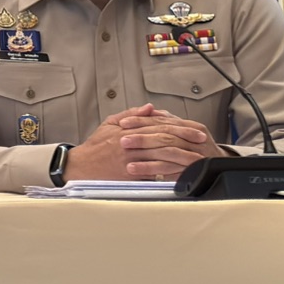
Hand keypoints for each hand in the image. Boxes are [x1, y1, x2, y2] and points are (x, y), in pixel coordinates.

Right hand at [68, 105, 223, 179]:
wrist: (80, 166)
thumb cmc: (95, 147)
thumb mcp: (109, 124)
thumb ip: (131, 115)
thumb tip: (150, 108)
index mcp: (127, 131)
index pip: (159, 126)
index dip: (180, 127)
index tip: (197, 130)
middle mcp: (130, 144)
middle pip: (164, 140)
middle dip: (186, 141)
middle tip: (203, 142)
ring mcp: (131, 160)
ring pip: (162, 157)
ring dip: (182, 158)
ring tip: (199, 158)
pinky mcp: (130, 176)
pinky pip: (154, 174)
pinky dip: (170, 173)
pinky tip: (183, 172)